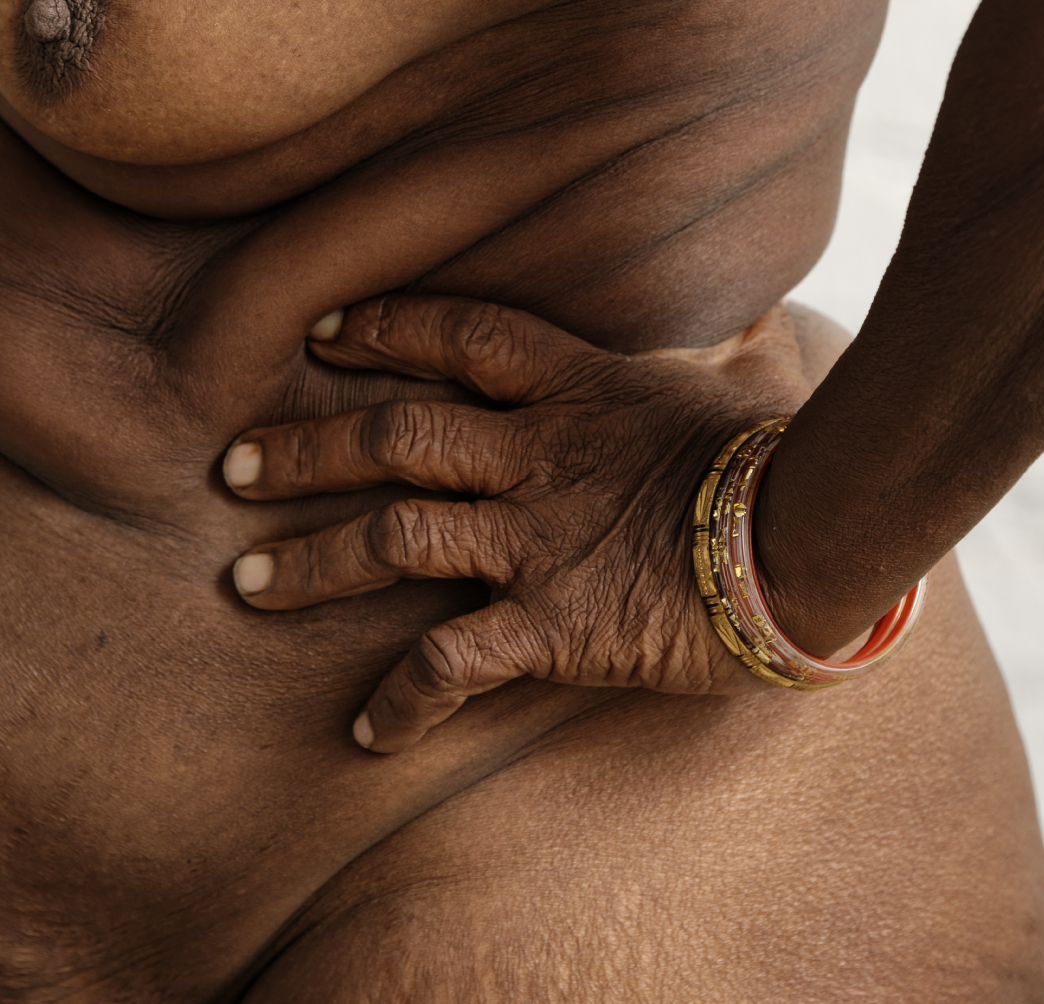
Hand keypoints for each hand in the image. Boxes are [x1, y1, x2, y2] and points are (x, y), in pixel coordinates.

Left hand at [223, 295, 812, 752]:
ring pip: (394, 537)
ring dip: (313, 562)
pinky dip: (403, 697)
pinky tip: (367, 729)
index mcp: (574, 387)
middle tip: (233, 464)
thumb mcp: (735, 377)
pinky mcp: (553, 625)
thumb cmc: (773, 457)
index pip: (461, 337)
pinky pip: (453, 661)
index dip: (388, 329)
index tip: (325, 336)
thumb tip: (740, 314)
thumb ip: (704, 348)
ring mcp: (537, 539)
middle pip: (394, 437)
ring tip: (247, 582)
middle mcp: (537, 455)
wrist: (810, 540)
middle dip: (305, 448)